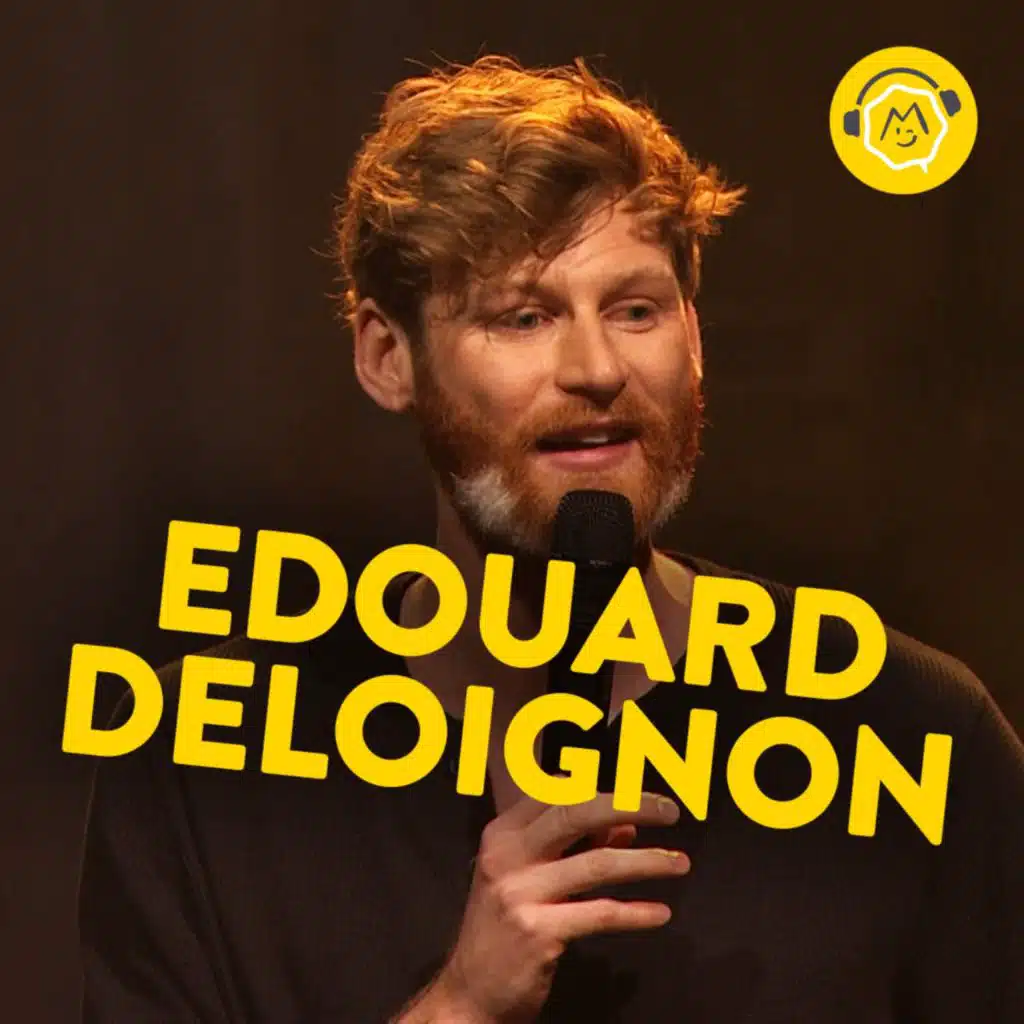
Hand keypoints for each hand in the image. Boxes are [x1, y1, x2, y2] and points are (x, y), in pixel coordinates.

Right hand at [420, 791, 688, 1022]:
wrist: (470, 993)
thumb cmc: (504, 929)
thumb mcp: (529, 878)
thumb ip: (575, 847)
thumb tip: (626, 826)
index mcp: (503, 833)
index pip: (558, 793)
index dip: (604, 790)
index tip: (640, 795)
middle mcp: (508, 855)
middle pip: (577, 812)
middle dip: (631, 805)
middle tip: (670, 811)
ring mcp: (521, 893)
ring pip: (597, 863)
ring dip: (647, 862)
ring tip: (679, 864)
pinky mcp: (538, 932)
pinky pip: (600, 914)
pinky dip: (636, 913)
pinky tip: (659, 914)